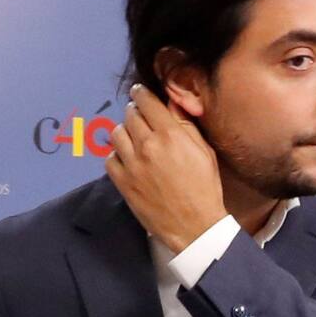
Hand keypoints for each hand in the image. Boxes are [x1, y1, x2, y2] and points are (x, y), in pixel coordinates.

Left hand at [105, 83, 226, 253]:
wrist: (195, 225)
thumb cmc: (205, 187)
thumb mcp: (204, 152)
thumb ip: (186, 125)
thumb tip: (171, 103)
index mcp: (171, 134)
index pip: (147, 102)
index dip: (141, 93)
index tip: (138, 91)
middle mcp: (148, 145)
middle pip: (130, 115)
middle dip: (135, 112)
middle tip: (141, 117)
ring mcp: (132, 164)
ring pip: (117, 133)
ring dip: (125, 132)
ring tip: (135, 139)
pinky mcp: (122, 182)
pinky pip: (110, 158)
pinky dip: (118, 156)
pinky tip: (130, 161)